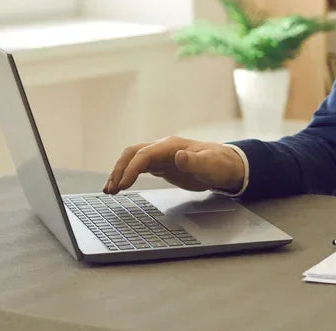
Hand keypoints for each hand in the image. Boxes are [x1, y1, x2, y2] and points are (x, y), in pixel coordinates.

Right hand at [102, 136, 244, 195]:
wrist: (226, 166)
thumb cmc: (220, 164)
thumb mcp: (210, 164)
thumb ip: (195, 161)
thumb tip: (179, 157)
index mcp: (171, 146)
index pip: (144, 154)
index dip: (131, 169)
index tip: (123, 185)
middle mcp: (163, 148)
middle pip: (133, 154)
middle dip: (119, 170)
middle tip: (111, 189)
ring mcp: (161, 156)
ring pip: (133, 160)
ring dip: (119, 173)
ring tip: (109, 190)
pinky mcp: (161, 165)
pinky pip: (139, 167)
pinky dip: (127, 176)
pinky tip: (120, 186)